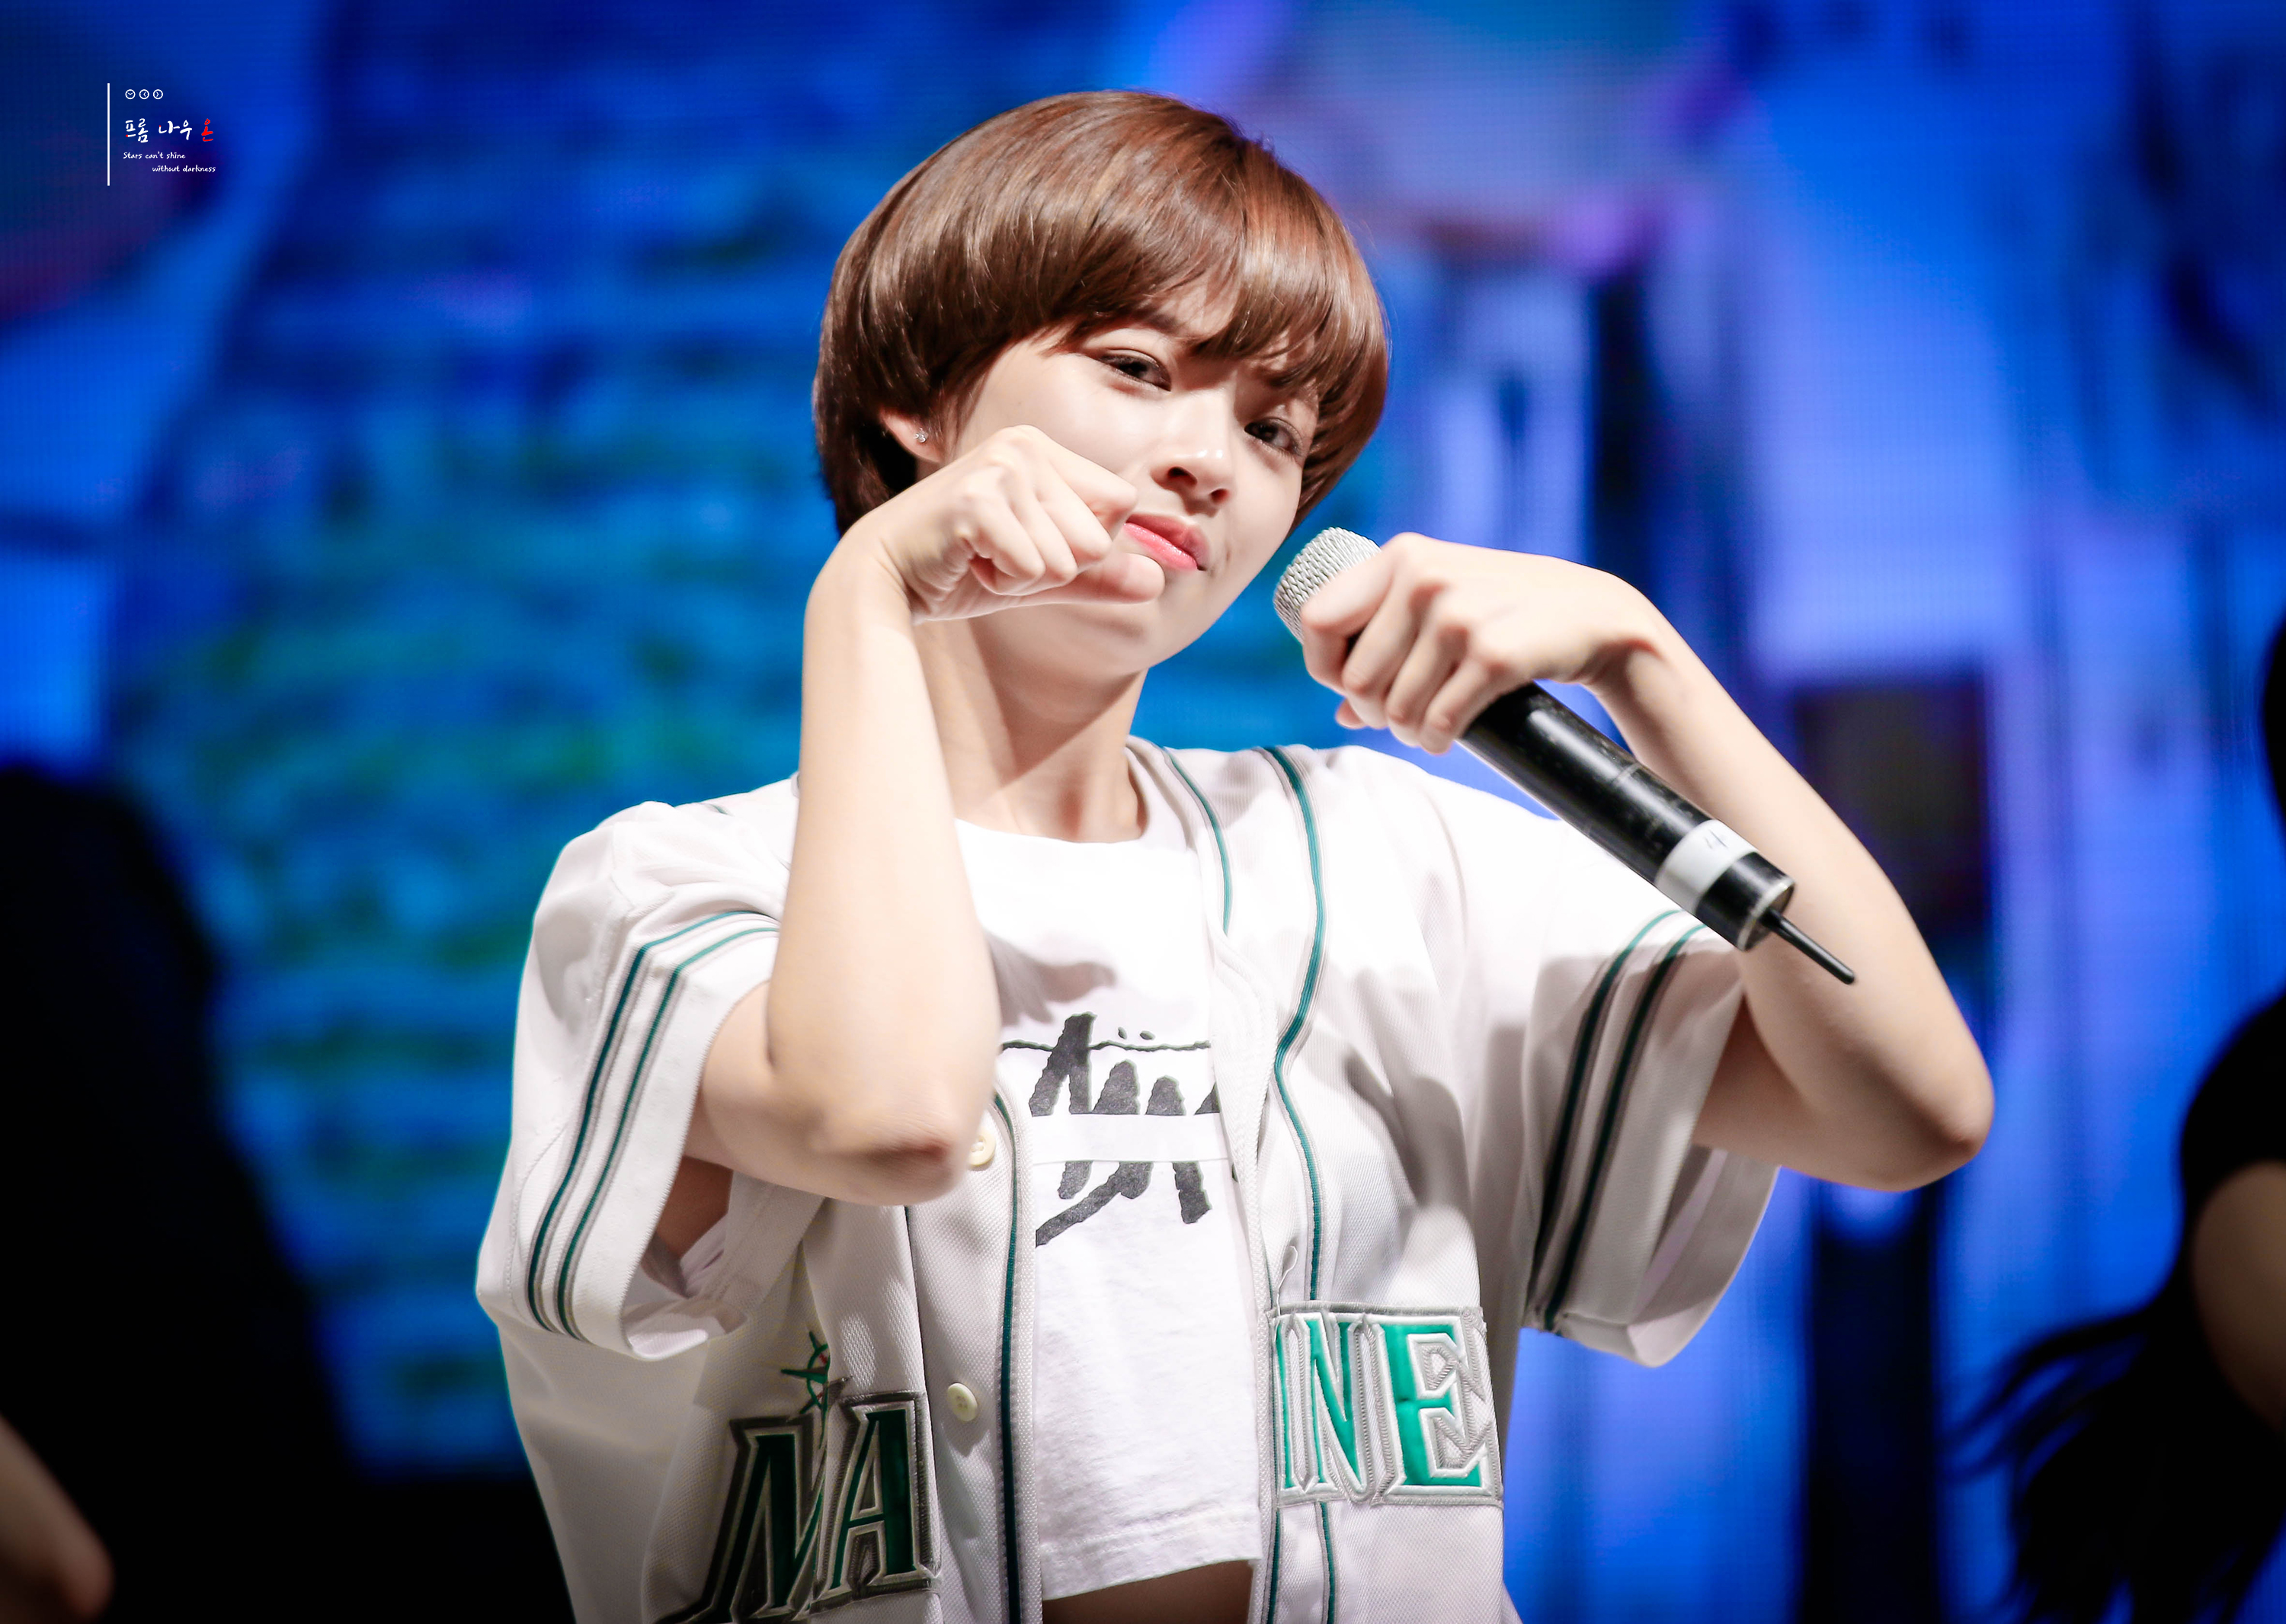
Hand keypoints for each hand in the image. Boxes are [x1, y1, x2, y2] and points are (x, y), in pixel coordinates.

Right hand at [841, 425, 1161, 621]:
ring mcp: (1000, 468)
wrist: (884, 578)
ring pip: (1066, 558)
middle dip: (1054, 567)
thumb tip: (1160, 581)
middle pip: (1099, 536)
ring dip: (1024, 577)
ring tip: (980, 558)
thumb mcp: (1040, 574)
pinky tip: (965, 563)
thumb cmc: (962, 570)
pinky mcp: (976, 501)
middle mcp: (1025, 446)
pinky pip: (1033, 568)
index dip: (1083, 545)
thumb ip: (1098, 577)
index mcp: (1045, 449)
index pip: (1120, 505)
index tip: (1028, 543)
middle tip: (999, 555)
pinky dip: (1002, 582)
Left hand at [1293, 533, 1656, 752]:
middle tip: (1403, 717)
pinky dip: (1438, 740)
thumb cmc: (1505, 610)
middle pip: (1356, 679)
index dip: (1326, 667)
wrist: (1593, 612)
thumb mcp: (1442, 604)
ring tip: (1429, 726)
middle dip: (1375, 713)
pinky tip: (1449, 735)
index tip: (1352, 684)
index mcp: (1400, 556)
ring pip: (1395, 709)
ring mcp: (1458, 615)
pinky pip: (1438, 722)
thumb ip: (1386, 643)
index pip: (1317, 621)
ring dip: (1409, 732)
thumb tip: (1341, 712)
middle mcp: (1423, 578)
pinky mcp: (1493, 654)